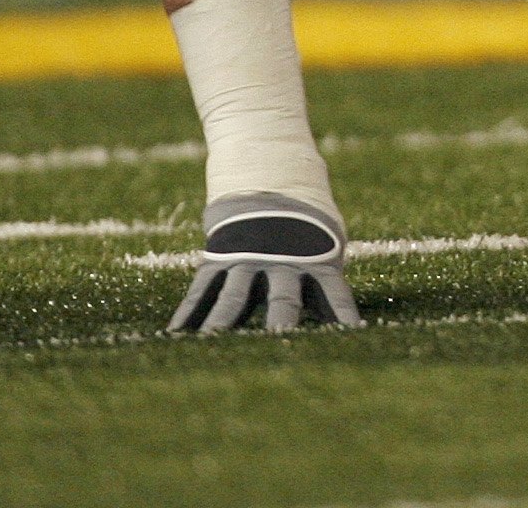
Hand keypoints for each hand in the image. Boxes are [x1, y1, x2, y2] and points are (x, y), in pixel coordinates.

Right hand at [167, 194, 362, 334]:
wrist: (270, 183)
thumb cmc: (308, 231)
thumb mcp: (326, 247)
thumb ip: (326, 284)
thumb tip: (346, 327)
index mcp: (316, 262)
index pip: (335, 294)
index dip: (343, 315)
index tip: (353, 337)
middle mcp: (282, 264)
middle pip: (283, 300)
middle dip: (281, 322)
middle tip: (279, 343)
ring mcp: (248, 261)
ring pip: (236, 298)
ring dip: (224, 322)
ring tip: (213, 343)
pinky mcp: (219, 259)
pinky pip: (202, 289)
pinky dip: (189, 312)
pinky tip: (175, 332)